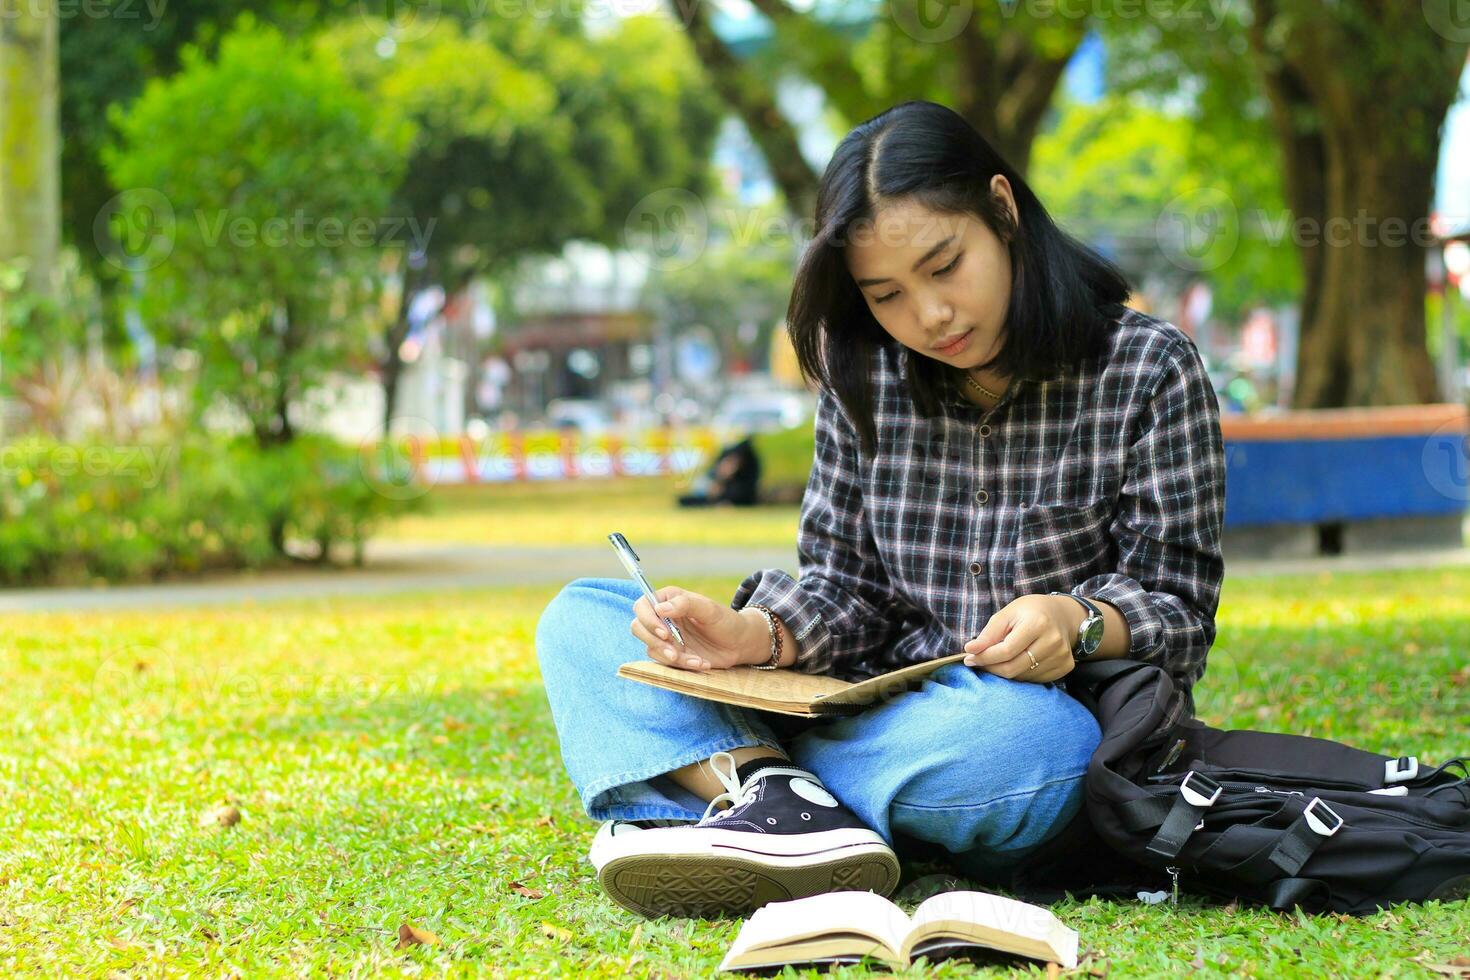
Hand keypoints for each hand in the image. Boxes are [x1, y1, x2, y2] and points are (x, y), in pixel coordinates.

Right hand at [631, 586, 758, 672]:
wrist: (739, 644)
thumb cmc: (726, 621)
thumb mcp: (710, 610)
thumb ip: (686, 604)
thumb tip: (660, 608)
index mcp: (669, 599)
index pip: (642, 606)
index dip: (648, 620)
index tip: (664, 633)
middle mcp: (663, 617)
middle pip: (638, 628)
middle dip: (655, 642)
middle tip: (675, 652)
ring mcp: (665, 637)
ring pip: (651, 649)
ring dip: (672, 657)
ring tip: (697, 660)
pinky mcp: (672, 653)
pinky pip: (666, 663)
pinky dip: (683, 666)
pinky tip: (701, 663)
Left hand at [961, 594, 1081, 682]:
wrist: (1063, 615)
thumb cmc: (1031, 612)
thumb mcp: (1008, 613)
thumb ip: (989, 633)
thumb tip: (970, 650)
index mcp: (1037, 623)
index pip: (1006, 650)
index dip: (984, 657)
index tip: (969, 657)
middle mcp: (1053, 642)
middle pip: (1013, 667)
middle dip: (991, 668)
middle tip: (978, 662)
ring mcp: (1061, 656)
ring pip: (1022, 676)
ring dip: (1005, 671)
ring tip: (999, 659)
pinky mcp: (1065, 667)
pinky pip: (1035, 679)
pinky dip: (1021, 674)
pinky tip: (1018, 661)